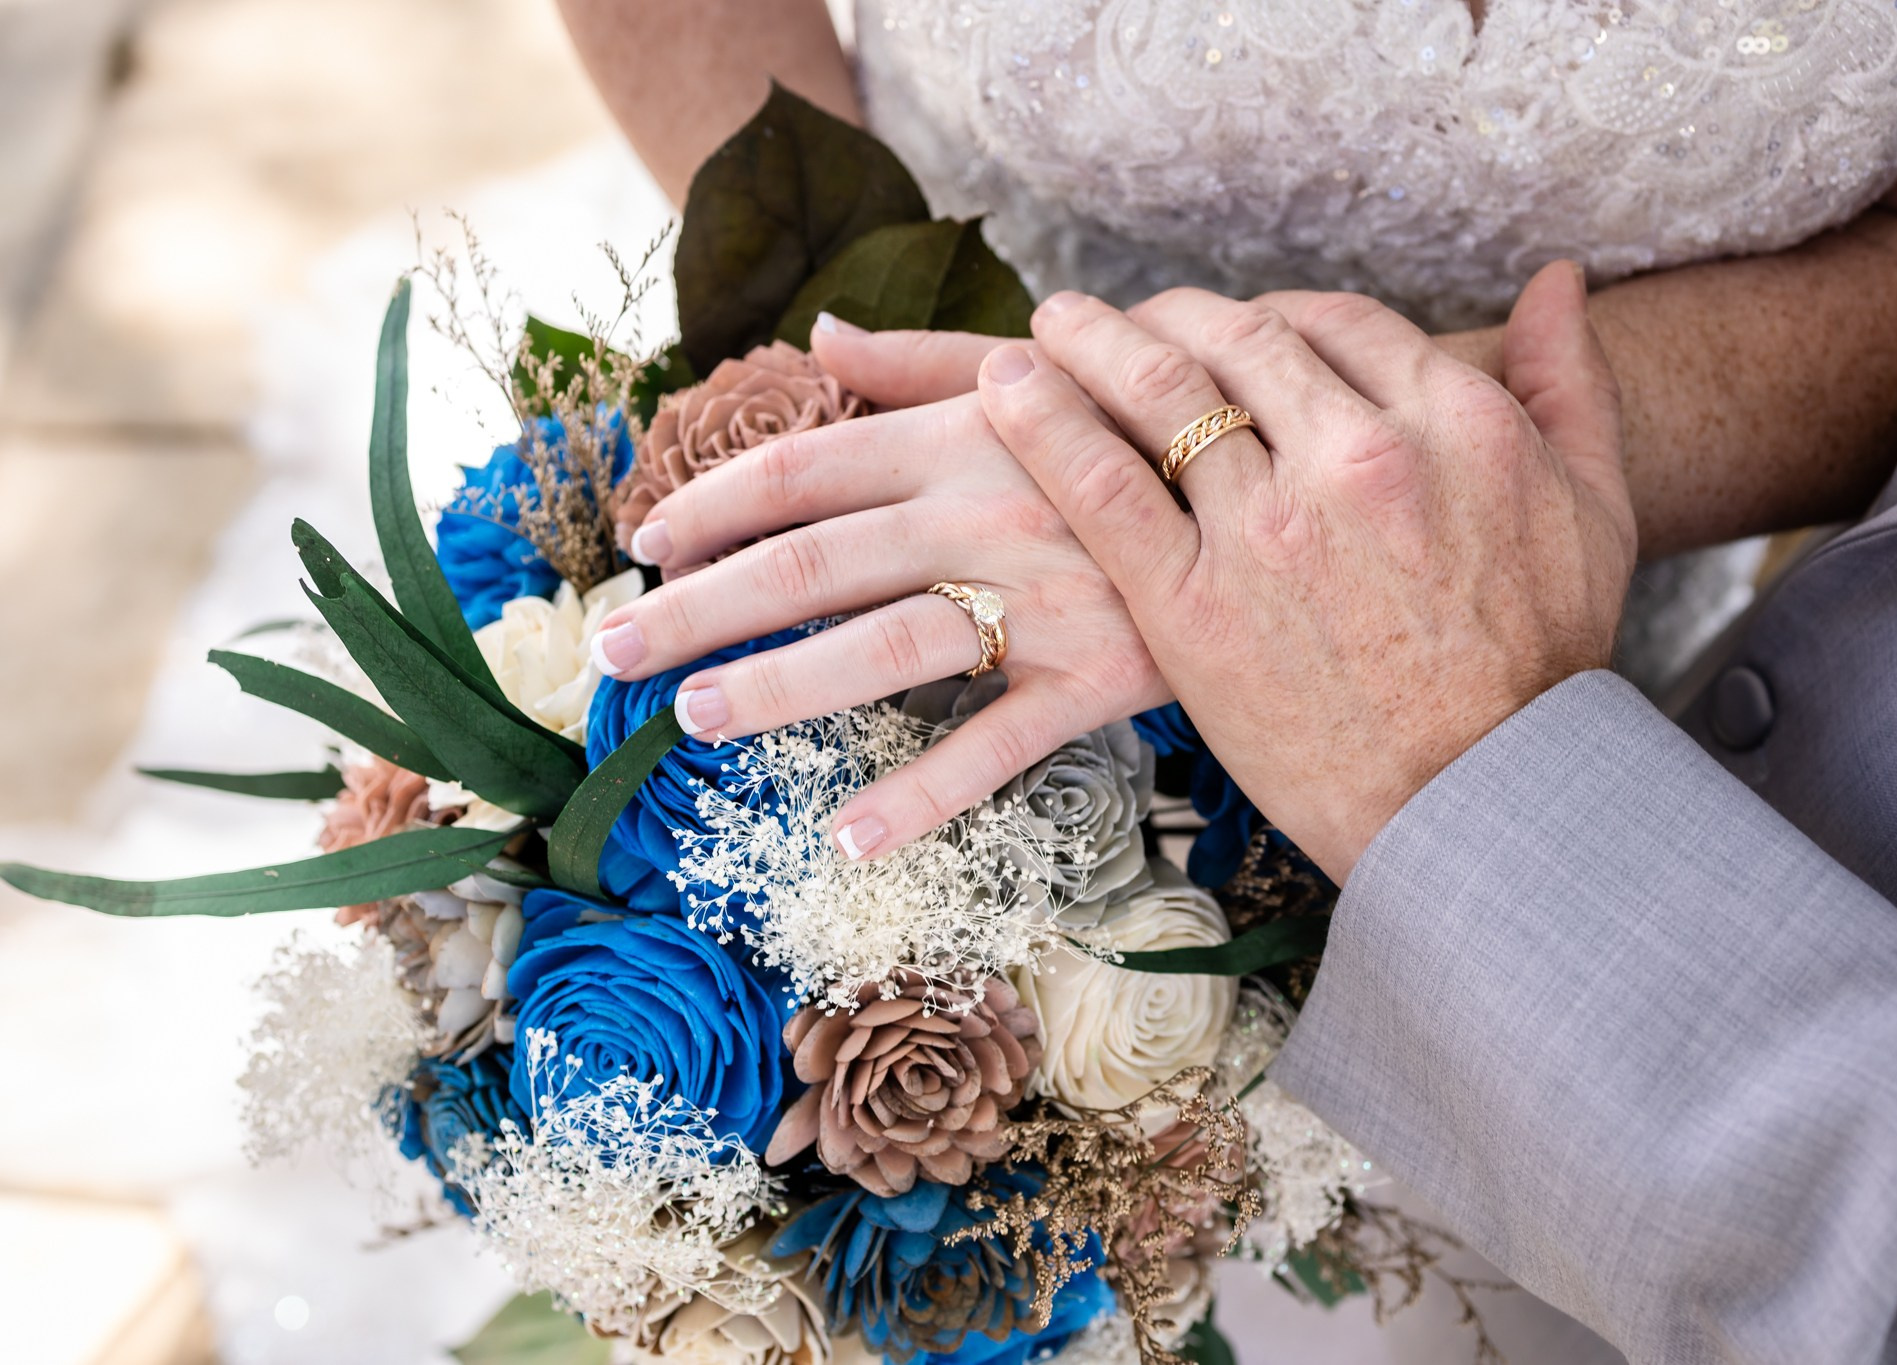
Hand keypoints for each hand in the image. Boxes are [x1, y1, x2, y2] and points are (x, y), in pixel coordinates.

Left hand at [588, 324, 1166, 861]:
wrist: (1282, 473)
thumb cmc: (1136, 422)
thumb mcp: (1037, 375)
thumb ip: (921, 362)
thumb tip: (821, 335)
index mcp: (958, 438)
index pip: (803, 472)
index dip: (710, 509)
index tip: (643, 547)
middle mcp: (983, 513)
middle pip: (811, 564)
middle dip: (699, 607)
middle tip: (614, 653)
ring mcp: (1041, 600)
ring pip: (884, 650)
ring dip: (779, 687)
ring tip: (695, 717)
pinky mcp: (1097, 677)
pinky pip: (999, 745)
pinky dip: (925, 795)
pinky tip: (851, 838)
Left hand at [975, 263, 1636, 880]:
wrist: (1485, 799)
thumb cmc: (1544, 664)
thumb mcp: (1594, 506)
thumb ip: (1569, 380)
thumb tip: (1556, 279)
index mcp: (1450, 419)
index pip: (1333, 321)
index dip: (1272, 316)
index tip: (1234, 332)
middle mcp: (1356, 454)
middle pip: (1238, 339)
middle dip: (1174, 317)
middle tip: (1128, 321)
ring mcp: (1268, 526)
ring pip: (1160, 390)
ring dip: (1093, 340)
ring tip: (1053, 325)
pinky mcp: (1193, 601)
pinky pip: (1101, 483)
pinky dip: (1044, 422)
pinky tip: (1008, 387)